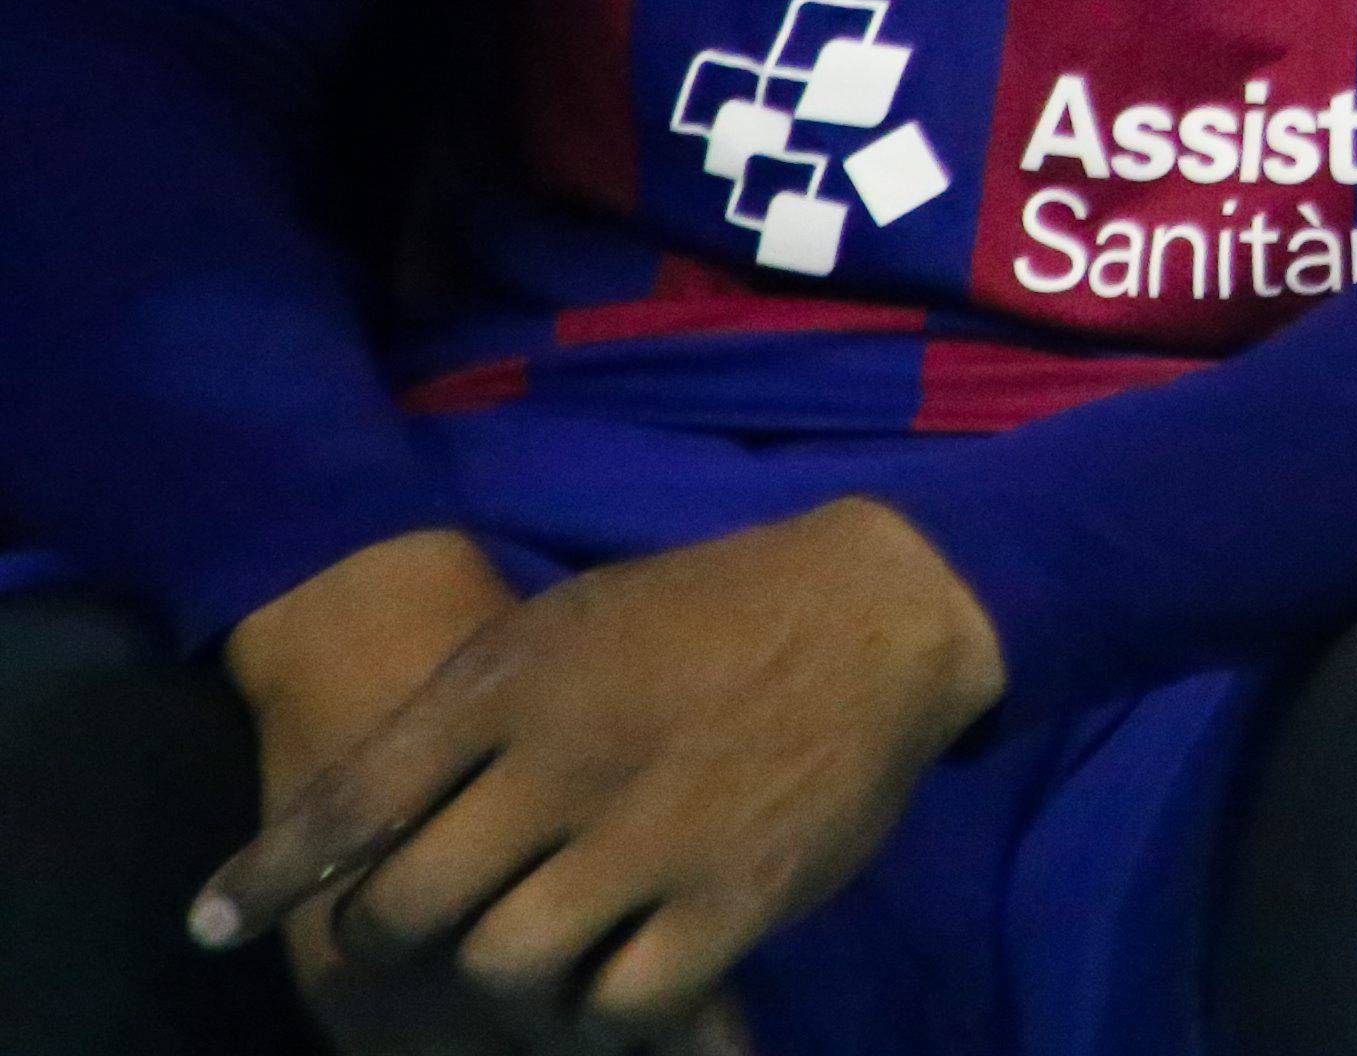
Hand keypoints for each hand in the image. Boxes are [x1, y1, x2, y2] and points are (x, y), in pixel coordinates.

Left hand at [198, 499, 1005, 1051]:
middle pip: (411, 907)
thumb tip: (351, 827)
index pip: (350, 800)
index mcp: (514, 683)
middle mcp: (568, 761)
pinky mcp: (735, 896)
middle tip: (423, 931)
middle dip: (392, 937)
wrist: (876, 610)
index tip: (214, 926)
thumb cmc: (699, 617)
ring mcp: (652, 833)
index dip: (266, 878)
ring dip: (501, 976)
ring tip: (531, 950)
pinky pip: (622, 1005)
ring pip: (504, 966)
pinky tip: (616, 978)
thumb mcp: (563, 629)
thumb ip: (462, 720)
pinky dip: (602, 1010)